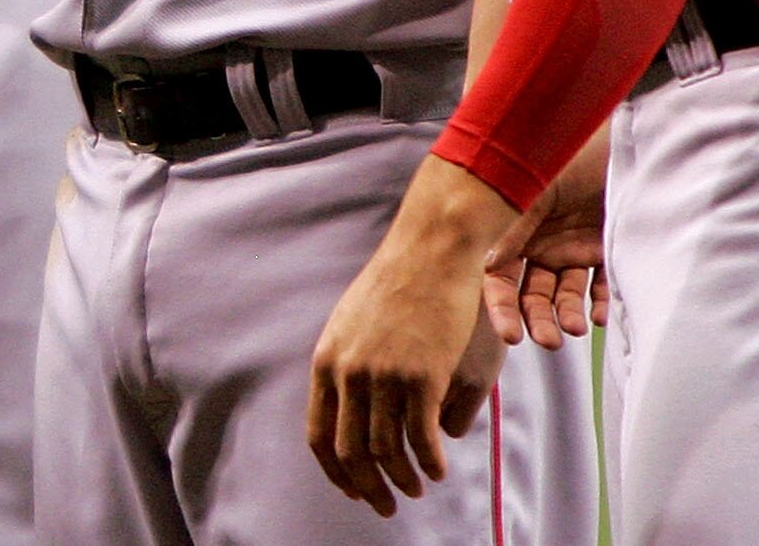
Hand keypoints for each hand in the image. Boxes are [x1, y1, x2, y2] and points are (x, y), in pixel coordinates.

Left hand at [308, 156, 518, 516]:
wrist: (430, 252)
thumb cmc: (397, 285)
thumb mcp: (352, 323)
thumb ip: (346, 365)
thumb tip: (351, 406)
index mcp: (327, 362)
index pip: (319, 435)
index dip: (336, 472)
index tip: (354, 490)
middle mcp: (348, 373)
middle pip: (351, 452)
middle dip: (368, 487)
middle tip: (387, 505)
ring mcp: (384, 376)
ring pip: (387, 450)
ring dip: (403, 479)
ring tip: (417, 488)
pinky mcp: (422, 376)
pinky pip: (421, 438)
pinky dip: (429, 462)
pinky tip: (438, 469)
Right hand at [483, 124, 608, 349]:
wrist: (615, 132)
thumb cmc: (565, 149)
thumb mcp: (531, 185)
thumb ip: (509, 222)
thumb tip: (485, 264)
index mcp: (511, 227)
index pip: (498, 277)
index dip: (501, 308)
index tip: (511, 337)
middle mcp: (538, 242)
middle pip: (531, 292)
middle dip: (537, 319)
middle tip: (549, 341)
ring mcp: (571, 245)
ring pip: (564, 293)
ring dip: (567, 314)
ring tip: (575, 328)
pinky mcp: (603, 246)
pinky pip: (601, 284)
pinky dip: (600, 302)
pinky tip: (600, 316)